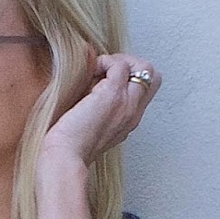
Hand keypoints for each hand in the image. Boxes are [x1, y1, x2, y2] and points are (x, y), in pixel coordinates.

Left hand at [41, 52, 160, 169]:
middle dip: (133, 64)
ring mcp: (126, 103)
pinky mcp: (113, 95)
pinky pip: (120, 65)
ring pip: (145, 67)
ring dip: (120, 61)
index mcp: (129, 122)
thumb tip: (91, 85)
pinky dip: (105, 62)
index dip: (130, 77)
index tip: (107, 79)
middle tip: (108, 70)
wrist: (66, 157)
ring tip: (98, 71)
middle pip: (153, 76)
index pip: (145, 90)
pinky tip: (90, 73)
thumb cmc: (70, 147)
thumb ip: (100, 110)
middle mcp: (133, 113)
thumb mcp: (93, 127)